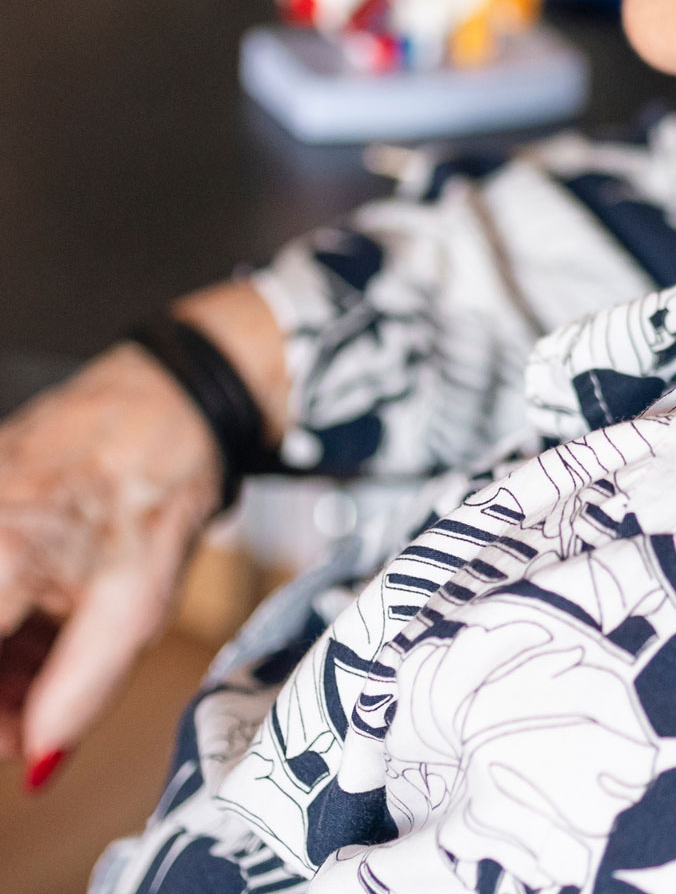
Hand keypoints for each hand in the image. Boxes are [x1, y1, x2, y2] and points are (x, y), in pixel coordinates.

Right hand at [0, 282, 286, 781]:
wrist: (177, 397)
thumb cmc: (161, 481)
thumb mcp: (135, 602)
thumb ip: (80, 688)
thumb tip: (41, 760)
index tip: (18, 737)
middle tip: (33, 719)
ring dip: (0, 660)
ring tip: (46, 673)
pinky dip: (5, 617)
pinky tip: (42, 626)